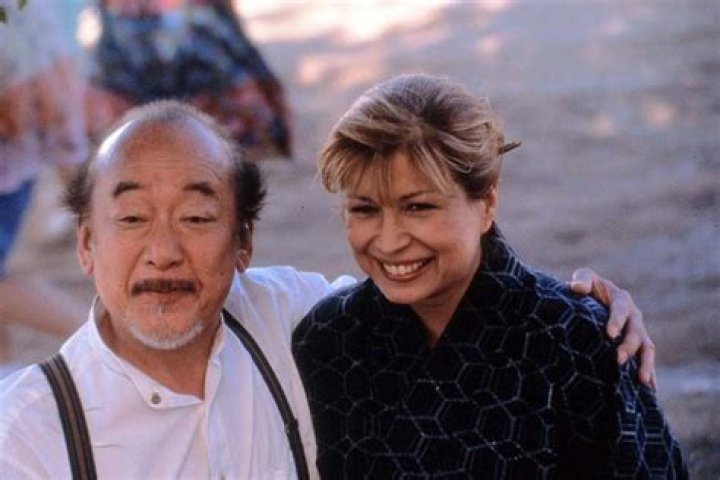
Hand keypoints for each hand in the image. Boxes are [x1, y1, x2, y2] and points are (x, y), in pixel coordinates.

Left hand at [569, 267, 655, 388]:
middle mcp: (634, 317)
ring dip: (645, 364)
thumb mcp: (585, 279)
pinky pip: (646, 361)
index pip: (621, 309)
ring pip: (647, 349)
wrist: (594, 300)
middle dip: (628, 346)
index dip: (616, 320)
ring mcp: (638, 333)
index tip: (609, 333)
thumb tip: (576, 287)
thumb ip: (582, 279)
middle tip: (618, 359)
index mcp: (621, 299)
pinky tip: (649, 390)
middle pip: (636, 332)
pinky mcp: (637, 348)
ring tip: (641, 380)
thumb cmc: (588, 288)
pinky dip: (650, 375)